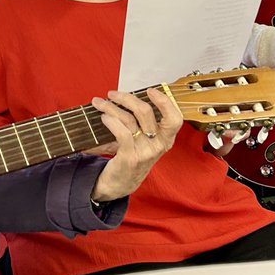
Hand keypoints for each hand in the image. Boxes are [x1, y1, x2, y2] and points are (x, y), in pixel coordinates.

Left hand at [88, 87, 182, 201]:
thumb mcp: (144, 140)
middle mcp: (158, 145)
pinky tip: (104, 118)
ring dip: (110, 107)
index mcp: (166, 139)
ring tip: (99, 103)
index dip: (165, 102)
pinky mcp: (130, 157)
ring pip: (128, 119)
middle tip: (113, 94)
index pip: (175, 118)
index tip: (150, 91)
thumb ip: (143, 122)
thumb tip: (129, 96)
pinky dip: (110, 121)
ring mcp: (144, 152)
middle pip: (145, 112)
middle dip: (126, 98)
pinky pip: (120, 132)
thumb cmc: (132, 156)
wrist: (121, 183)